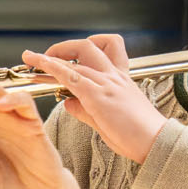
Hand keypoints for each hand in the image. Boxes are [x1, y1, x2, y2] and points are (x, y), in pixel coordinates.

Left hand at [20, 34, 168, 162]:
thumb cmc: (138, 134)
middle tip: (47, 57)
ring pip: (75, 58)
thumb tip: (67, 102)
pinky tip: (39, 65)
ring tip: (32, 58)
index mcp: (120, 79)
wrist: (155, 142)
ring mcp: (106, 83)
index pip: (104, 51)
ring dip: (50, 56)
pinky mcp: (98, 95)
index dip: (81, 51)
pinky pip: (71, 75)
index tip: (65, 56)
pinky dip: (52, 67)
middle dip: (64, 48)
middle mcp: (114, 76)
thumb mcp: (106, 119)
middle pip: (88, 46)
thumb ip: (85, 109)